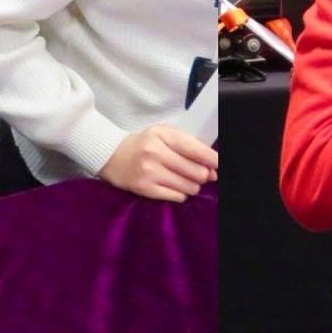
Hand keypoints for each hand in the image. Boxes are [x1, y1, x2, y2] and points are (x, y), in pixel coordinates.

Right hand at [98, 125, 218, 201]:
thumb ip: (188, 145)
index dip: (213, 160)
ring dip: (192, 186)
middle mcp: (155, 153)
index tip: (220, 166)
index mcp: (162, 135)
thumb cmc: (143, 144)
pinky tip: (173, 187)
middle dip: (202, 175)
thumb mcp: (163, 135)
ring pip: (188, 187)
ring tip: (183, 180)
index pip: (195, 150)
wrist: (111, 156)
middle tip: (199, 174)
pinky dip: (180, 194)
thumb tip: (213, 169)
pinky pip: (176, 197)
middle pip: (196, 172)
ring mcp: (149, 173)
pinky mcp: (144, 189)